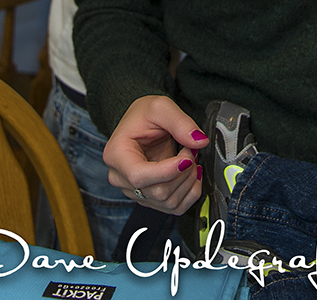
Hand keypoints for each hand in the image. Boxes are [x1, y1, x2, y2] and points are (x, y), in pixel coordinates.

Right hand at [104, 95, 208, 215]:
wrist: (141, 123)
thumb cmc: (144, 115)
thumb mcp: (160, 106)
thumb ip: (180, 122)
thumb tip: (199, 142)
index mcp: (116, 155)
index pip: (139, 176)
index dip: (167, 171)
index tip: (187, 158)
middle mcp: (121, 178)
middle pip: (157, 192)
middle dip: (183, 173)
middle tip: (191, 151)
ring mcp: (134, 192)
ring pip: (168, 202)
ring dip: (188, 182)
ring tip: (191, 158)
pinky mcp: (149, 199)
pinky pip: (173, 208)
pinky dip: (190, 194)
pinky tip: (193, 175)